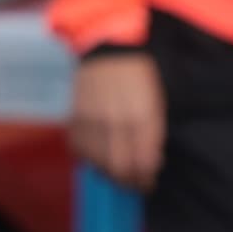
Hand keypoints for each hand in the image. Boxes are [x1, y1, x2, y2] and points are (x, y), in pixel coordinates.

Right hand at [67, 48, 163, 190]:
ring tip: (117, 172)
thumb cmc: (138, 74)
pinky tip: (99, 157)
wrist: (107, 47)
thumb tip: (149, 161)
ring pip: (99, 164)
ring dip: (109, 173)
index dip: (146, 178)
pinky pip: (80, 152)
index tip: (148, 181)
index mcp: (141, 117)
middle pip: (120, 169)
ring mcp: (92, 122)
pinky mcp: (75, 120)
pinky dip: (90, 159)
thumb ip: (153, 133)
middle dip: (129, 182)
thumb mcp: (157, 101)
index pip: (143, 163)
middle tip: (134, 184)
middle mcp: (115, 122)